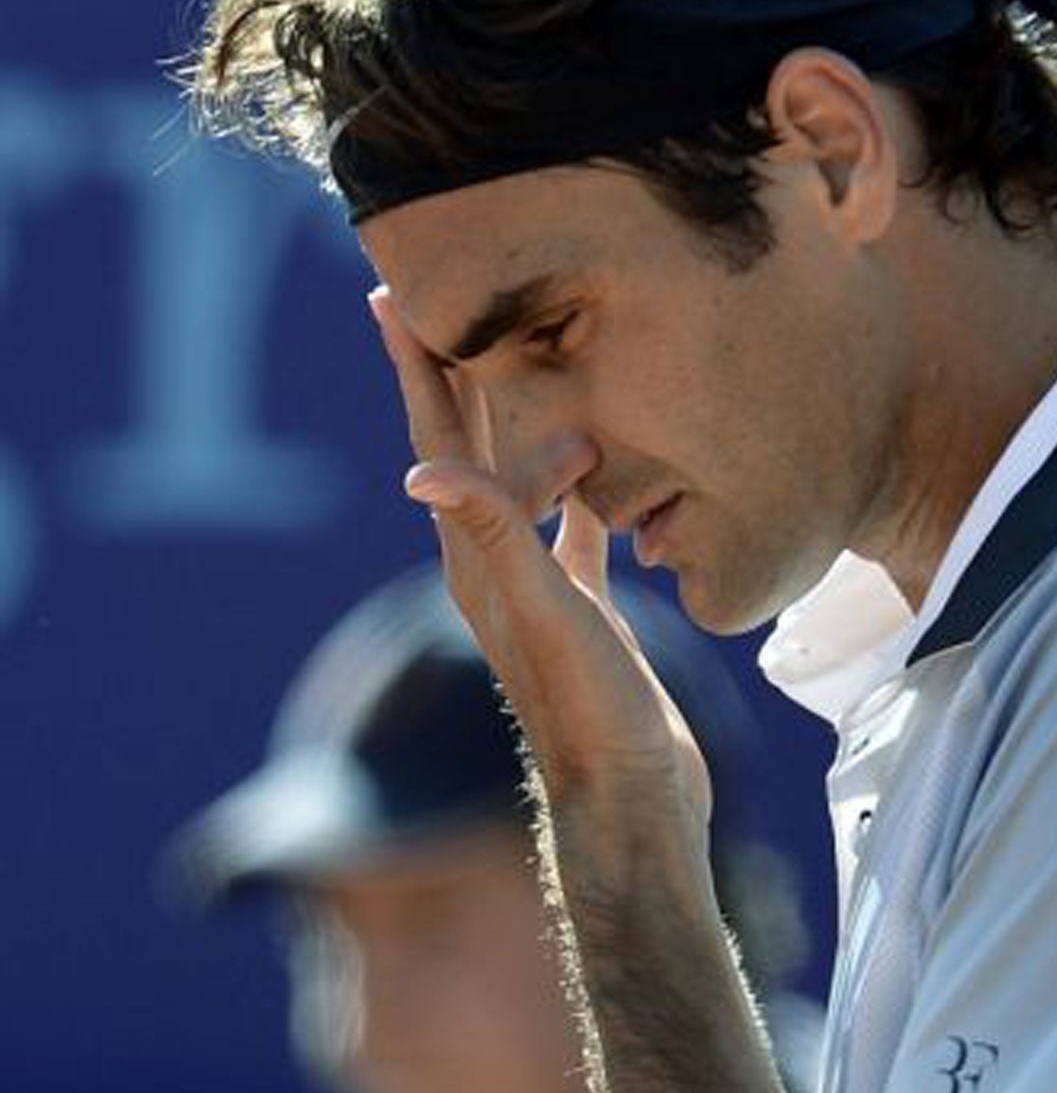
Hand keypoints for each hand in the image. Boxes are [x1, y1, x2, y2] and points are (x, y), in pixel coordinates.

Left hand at [369, 287, 713, 843]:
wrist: (631, 797)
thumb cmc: (588, 710)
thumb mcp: (541, 614)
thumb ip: (495, 537)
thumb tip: (418, 471)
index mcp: (476, 559)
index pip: (437, 445)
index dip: (414, 371)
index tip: (389, 297)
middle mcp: (496, 566)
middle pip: (470, 449)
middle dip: (453, 374)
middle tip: (444, 295)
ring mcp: (539, 587)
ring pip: (524, 479)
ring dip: (517, 418)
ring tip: (524, 354)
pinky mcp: (584, 609)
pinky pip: (574, 527)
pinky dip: (580, 485)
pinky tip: (600, 460)